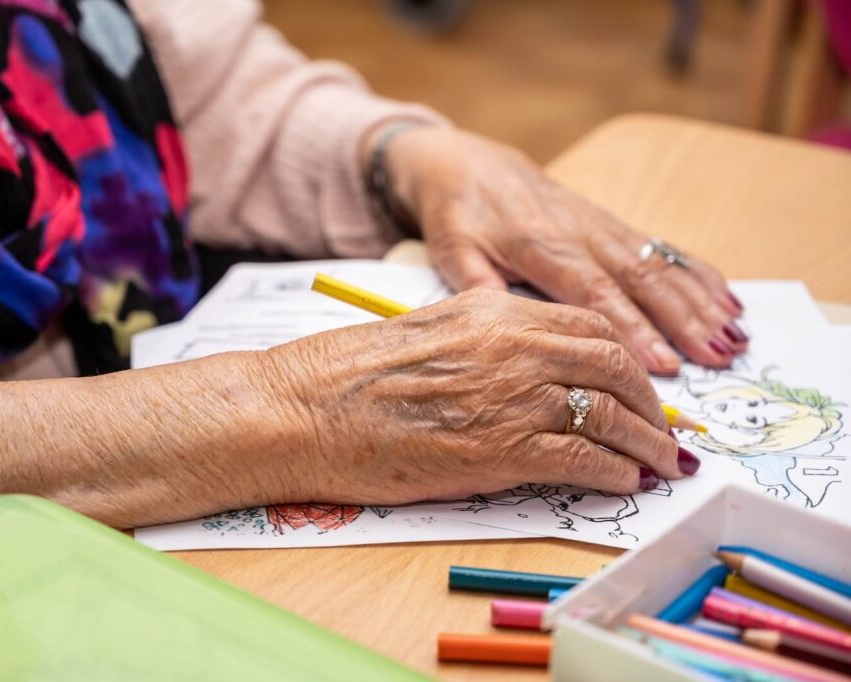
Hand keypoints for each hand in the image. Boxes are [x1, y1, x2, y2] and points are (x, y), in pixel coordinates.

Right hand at [266, 289, 698, 504]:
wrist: (303, 408)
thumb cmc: (345, 375)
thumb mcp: (424, 331)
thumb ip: (481, 338)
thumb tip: (524, 367)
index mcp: (493, 310)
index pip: (587, 326)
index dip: (627, 359)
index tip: (639, 386)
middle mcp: (513, 345)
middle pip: (613, 365)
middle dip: (651, 401)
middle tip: (663, 428)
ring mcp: (510, 395)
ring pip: (609, 413)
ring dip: (646, 442)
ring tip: (660, 463)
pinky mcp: (501, 450)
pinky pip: (583, 458)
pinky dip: (614, 471)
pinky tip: (623, 482)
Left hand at [382, 127, 747, 375]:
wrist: (468, 164)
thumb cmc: (459, 214)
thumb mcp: (454, 252)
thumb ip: (478, 288)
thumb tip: (502, 332)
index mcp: (541, 247)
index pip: (593, 293)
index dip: (631, 328)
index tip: (662, 363)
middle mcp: (580, 234)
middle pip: (640, 279)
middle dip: (684, 319)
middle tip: (719, 356)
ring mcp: (601, 227)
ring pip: (659, 264)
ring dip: (701, 300)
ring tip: (736, 337)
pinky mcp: (611, 224)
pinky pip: (661, 248)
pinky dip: (698, 274)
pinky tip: (729, 300)